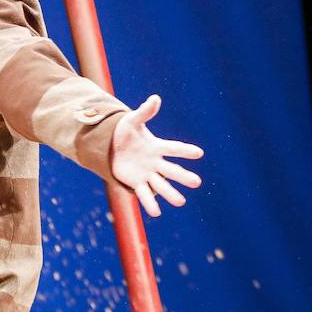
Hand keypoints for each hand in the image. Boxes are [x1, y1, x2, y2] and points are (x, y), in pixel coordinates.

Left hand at [110, 95, 203, 217]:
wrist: (113, 147)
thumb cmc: (125, 133)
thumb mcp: (132, 121)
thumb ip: (144, 112)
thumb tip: (155, 98)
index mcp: (157, 146)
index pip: (173, 148)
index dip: (185, 150)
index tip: (199, 153)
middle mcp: (156, 162)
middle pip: (171, 170)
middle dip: (183, 176)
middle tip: (197, 182)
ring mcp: (148, 174)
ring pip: (161, 185)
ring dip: (170, 193)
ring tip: (181, 202)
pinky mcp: (137, 183)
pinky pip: (144, 194)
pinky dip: (150, 203)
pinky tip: (156, 213)